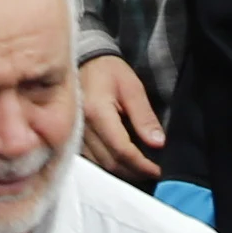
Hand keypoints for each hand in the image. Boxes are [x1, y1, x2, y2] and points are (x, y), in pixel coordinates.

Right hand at [81, 53, 169, 179]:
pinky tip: (123, 163)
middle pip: (109, 162)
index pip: (121, 149)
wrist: (85, 60)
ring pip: (100, 165)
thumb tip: (158, 143)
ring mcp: (75, 134)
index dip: (141, 164)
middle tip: (153, 172)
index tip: (157, 169)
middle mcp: (82, 127)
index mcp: (97, 112)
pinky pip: (92, 160)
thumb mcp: (132, 87)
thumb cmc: (109, 70)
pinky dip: (109, 165)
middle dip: (133, 172)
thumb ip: (144, 116)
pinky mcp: (73, 137)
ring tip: (141, 169)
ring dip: (122, 172)